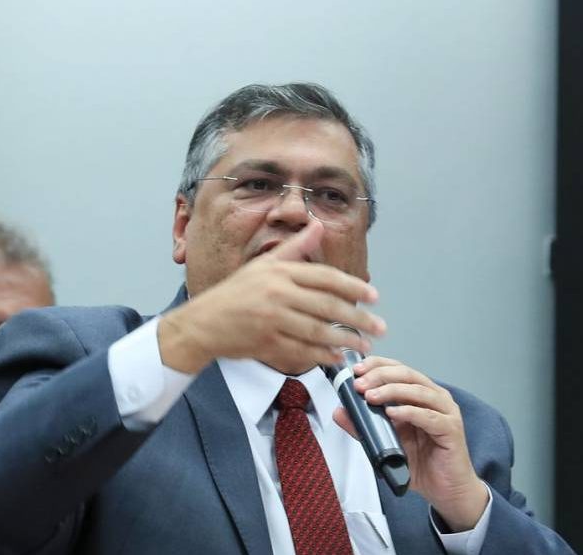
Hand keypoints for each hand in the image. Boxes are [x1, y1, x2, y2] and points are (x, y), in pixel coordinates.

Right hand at [158, 220, 385, 373]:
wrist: (204, 323)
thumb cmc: (235, 293)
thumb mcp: (264, 264)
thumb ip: (295, 248)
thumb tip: (318, 224)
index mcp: (280, 272)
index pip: (326, 278)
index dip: (354, 287)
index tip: (373, 296)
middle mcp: (277, 294)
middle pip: (328, 306)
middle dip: (358, 318)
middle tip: (379, 327)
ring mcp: (272, 320)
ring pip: (318, 331)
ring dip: (345, 340)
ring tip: (363, 345)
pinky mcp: (266, 343)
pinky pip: (302, 351)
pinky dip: (322, 355)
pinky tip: (337, 357)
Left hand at [333, 356, 488, 531]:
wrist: (446, 489)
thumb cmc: (422, 463)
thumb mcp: (386, 442)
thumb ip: (364, 427)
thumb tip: (340, 412)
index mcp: (421, 395)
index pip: (399, 369)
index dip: (378, 365)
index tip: (357, 370)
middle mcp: (435, 398)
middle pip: (408, 375)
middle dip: (381, 376)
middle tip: (360, 384)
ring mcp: (446, 412)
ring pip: (418, 391)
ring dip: (392, 391)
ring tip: (371, 396)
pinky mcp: (451, 429)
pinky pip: (428, 416)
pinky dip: (409, 412)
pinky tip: (392, 413)